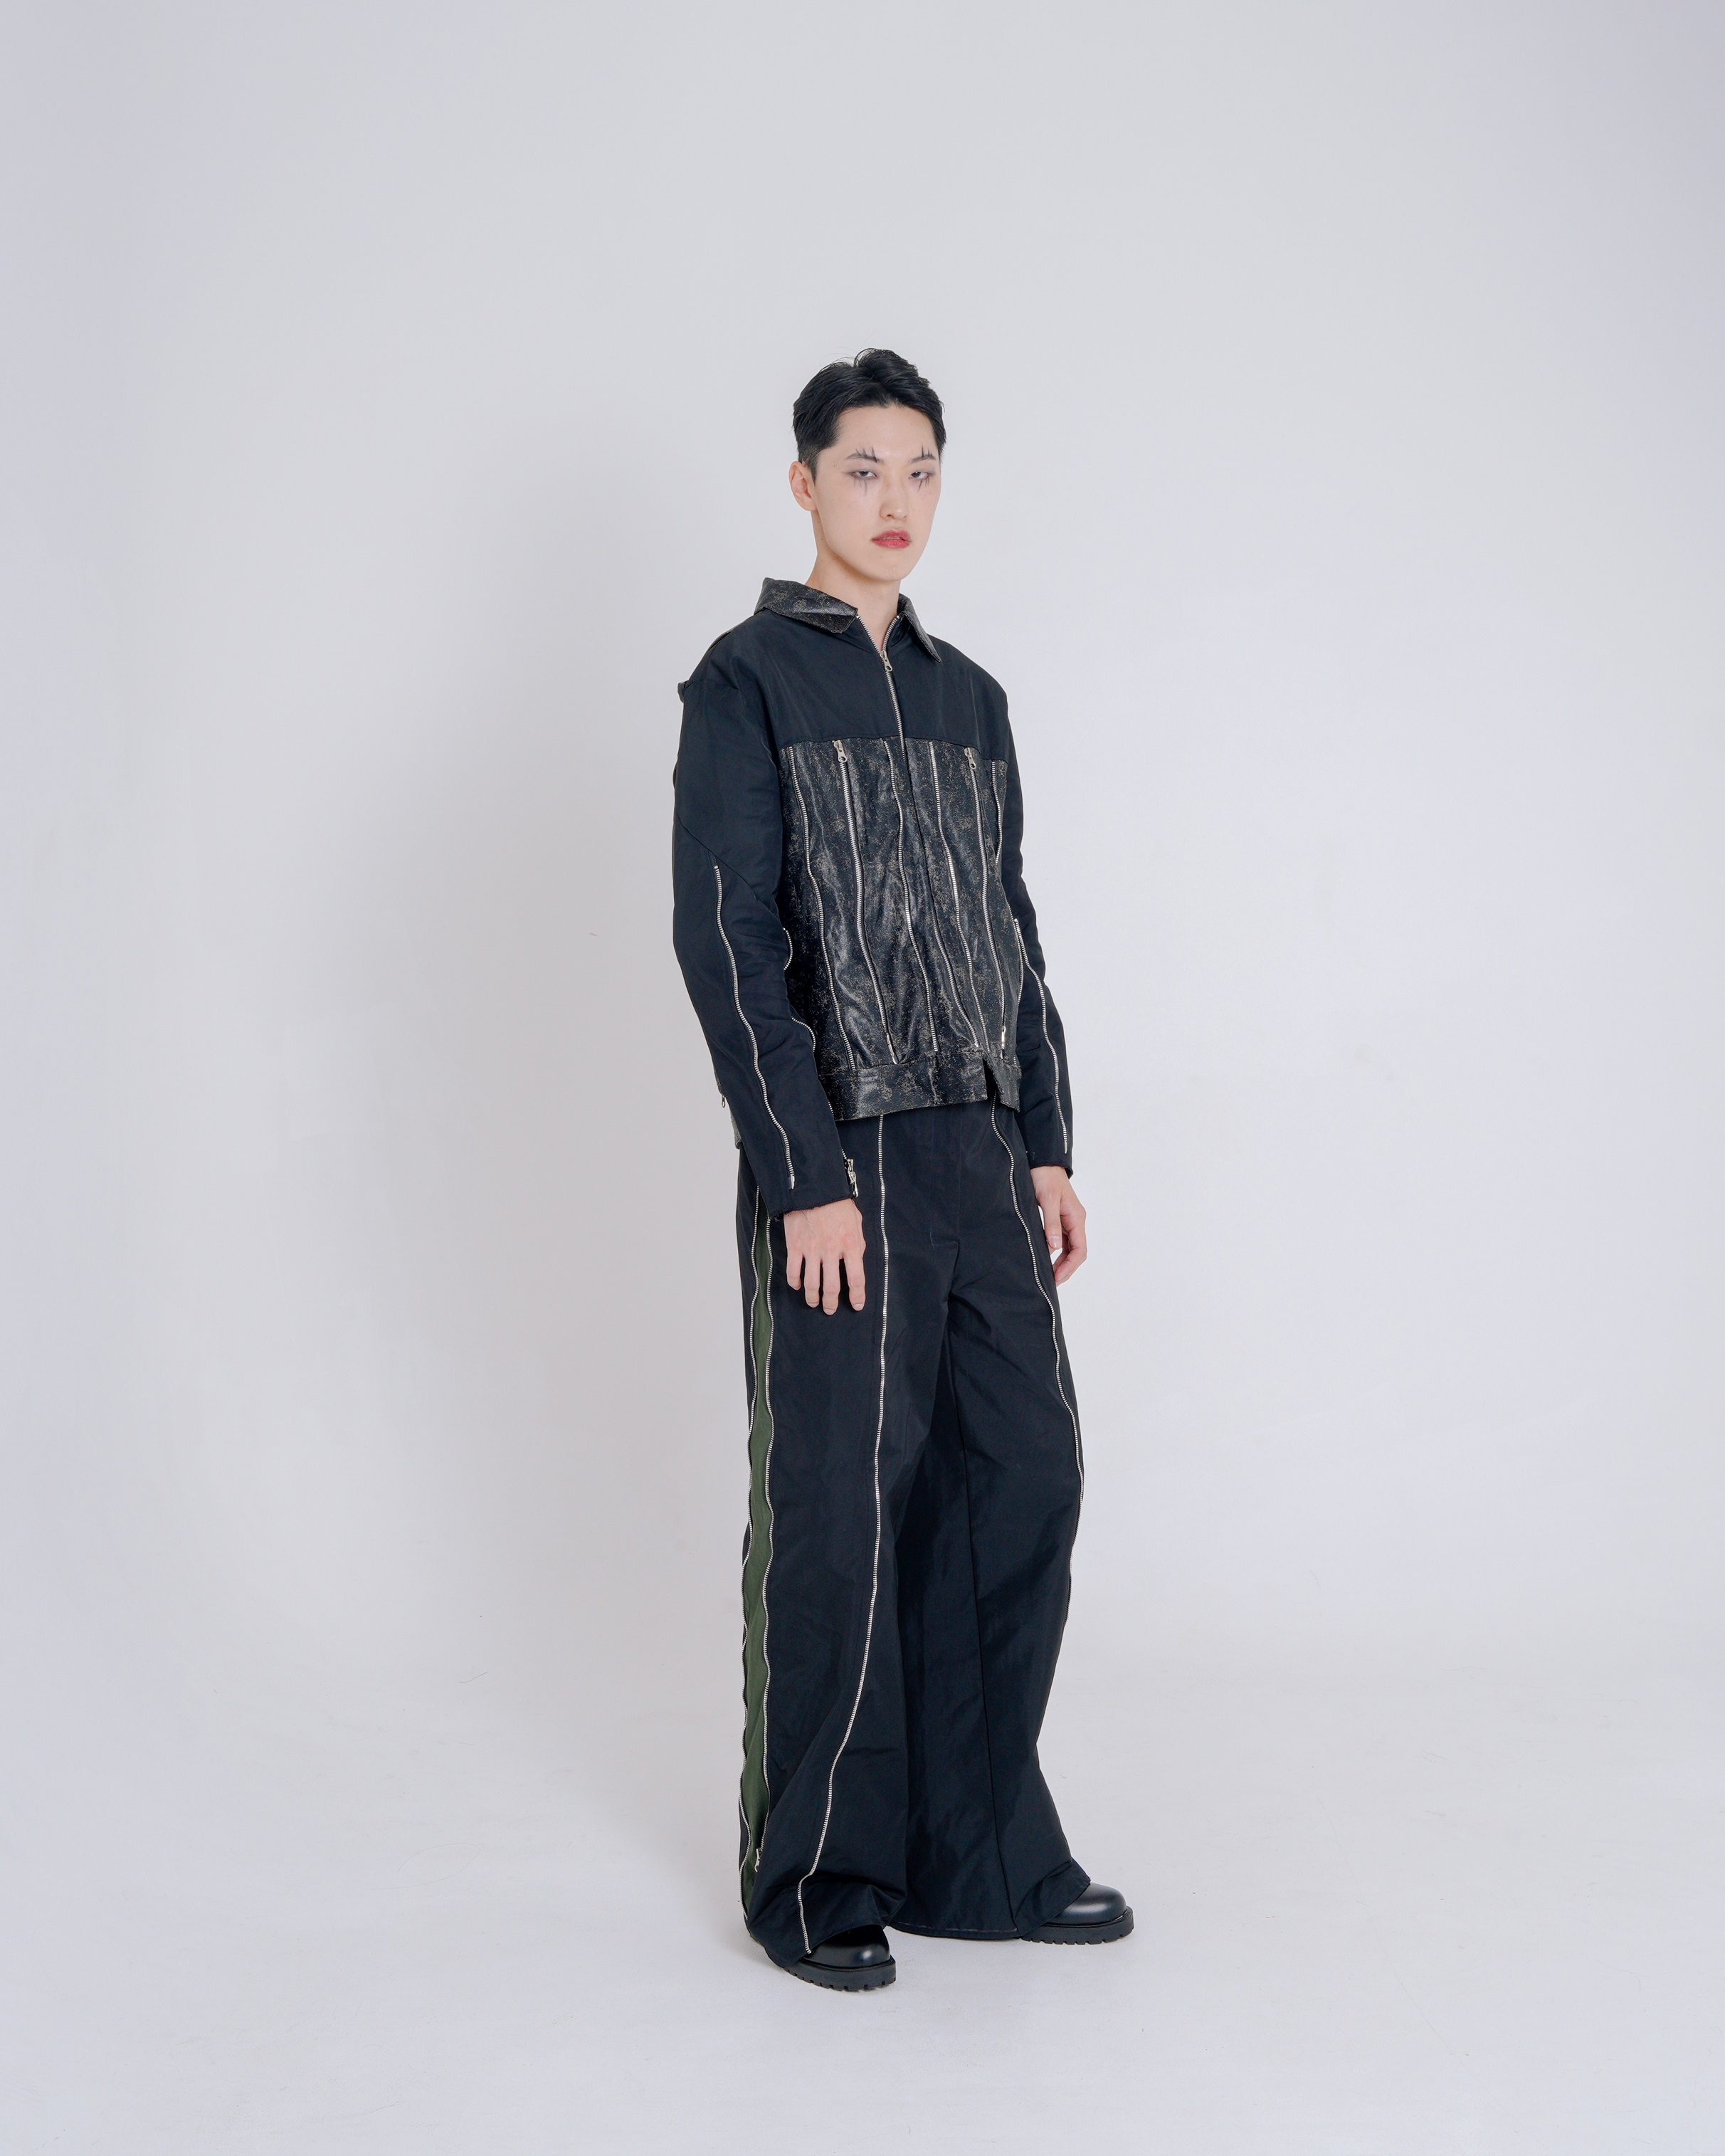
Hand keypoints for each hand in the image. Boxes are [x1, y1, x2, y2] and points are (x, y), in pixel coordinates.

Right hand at [783, 1198, 866, 1313]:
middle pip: (832, 1287)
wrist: (813, 1188)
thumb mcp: (857, 1221)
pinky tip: (798, 1285)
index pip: (856, 1278)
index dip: (857, 1296)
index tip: (857, 1305)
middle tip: (830, 1309)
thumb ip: (858, 1242)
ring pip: (811, 1284)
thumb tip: (857, 1259)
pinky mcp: (794, 1246)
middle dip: (831, 1303)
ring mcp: (811, 1250)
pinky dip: (795, 1282)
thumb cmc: (837, 1203)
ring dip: (812, 1298)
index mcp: (850, 1244)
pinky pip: (793, 1271)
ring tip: (814, 1302)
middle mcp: (831, 1250)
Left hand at [1028, 1166, 1085, 1286]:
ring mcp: (1068, 1221)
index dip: (1070, 1266)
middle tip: (1052, 1282)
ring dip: (1061, 1263)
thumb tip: (1055, 1247)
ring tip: (1049, 1275)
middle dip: (1066, 1268)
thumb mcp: (1047, 1200)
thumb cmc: (1045, 1177)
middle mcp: (1075, 1221)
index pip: (1080, 1249)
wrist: (1042, 1162)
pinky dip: (1056, 1253)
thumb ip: (1051, 1223)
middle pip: (1077, 1252)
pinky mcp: (1059, 1219)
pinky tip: (1046, 1259)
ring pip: (1070, 1248)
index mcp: (1077, 1217)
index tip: (1057, 1277)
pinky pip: (1061, 1241)